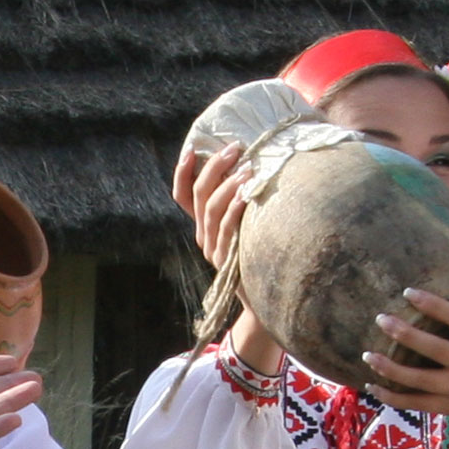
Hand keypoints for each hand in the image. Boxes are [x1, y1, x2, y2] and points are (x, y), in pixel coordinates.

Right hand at [171, 140, 283, 373]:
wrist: (266, 300)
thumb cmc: (261, 257)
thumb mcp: (248, 227)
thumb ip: (243, 204)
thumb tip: (254, 167)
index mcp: (204, 226)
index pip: (183, 196)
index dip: (183, 172)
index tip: (192, 149)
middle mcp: (204, 236)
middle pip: (199, 196)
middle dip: (214, 168)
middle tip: (234, 148)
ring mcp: (213, 250)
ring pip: (211, 211)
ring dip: (228, 186)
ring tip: (247, 168)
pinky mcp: (227, 260)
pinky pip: (227, 230)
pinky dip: (235, 210)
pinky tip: (247, 195)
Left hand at [366, 285, 448, 432]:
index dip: (435, 306)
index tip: (409, 293)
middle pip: (438, 350)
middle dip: (407, 335)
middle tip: (382, 319)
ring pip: (423, 381)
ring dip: (392, 369)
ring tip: (369, 355)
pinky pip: (418, 404)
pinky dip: (394, 398)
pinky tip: (373, 386)